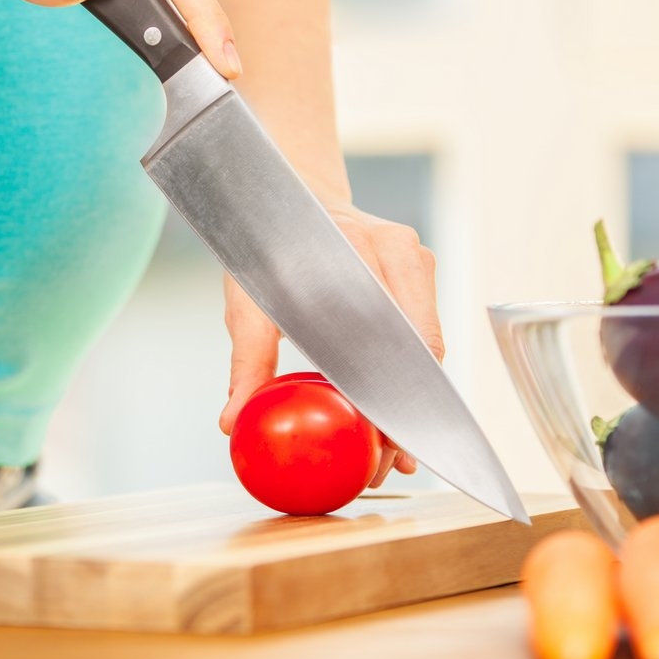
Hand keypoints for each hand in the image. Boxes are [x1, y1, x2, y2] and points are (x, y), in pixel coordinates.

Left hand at [217, 204, 443, 488]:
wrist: (285, 191)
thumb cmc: (263, 247)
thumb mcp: (247, 300)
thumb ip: (247, 360)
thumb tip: (232, 422)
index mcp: (357, 252)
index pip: (389, 341)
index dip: (388, 401)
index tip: (378, 448)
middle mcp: (395, 249)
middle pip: (417, 351)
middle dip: (405, 415)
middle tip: (387, 467)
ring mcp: (413, 255)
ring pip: (426, 346)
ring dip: (412, 401)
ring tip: (393, 455)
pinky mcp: (419, 265)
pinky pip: (421, 332)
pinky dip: (409, 376)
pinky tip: (396, 417)